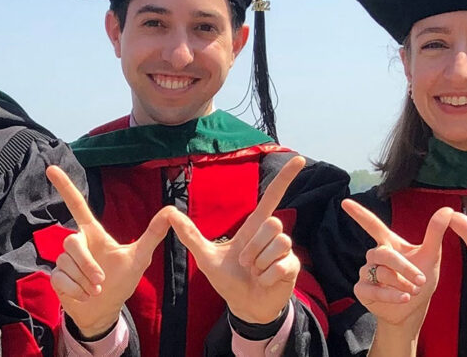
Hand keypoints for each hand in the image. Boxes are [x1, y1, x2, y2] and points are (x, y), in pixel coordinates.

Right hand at [46, 165, 173, 337]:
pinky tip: (85, 296)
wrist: (105, 310)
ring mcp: (65, 260)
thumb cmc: (122, 281)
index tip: (51, 168)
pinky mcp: (57, 276)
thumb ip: (153, 234)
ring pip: (67, 264)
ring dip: (85, 282)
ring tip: (96, 291)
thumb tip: (170, 210)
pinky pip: (61, 279)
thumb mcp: (140, 258)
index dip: (66, 187)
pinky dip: (76, 291)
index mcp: (94, 234)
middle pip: (71, 242)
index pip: (77, 206)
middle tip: (100, 282)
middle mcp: (78, 243)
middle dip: (86, 264)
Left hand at [166, 156, 304, 324]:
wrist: (245, 306)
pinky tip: (264, 281)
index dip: (284, 179)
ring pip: (277, 243)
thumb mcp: (206, 257)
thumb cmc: (228, 280)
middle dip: (253, 247)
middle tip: (244, 263)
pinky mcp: (292, 267)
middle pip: (272, 223)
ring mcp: (284, 251)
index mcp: (253, 228)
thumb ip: (190, 235)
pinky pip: (279, 265)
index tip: (298, 159)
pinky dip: (266, 276)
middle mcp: (272, 235)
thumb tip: (168, 212)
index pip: (271, 197)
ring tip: (254, 272)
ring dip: (259, 263)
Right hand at [343, 200, 454, 330]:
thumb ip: (435, 233)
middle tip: (421, 280)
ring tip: (414, 291)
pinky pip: (373, 290)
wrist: (413, 310)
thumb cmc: (421, 281)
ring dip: (400, 282)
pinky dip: (390, 295)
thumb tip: (447, 209)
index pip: (372, 225)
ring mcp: (366, 273)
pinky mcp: (362, 290)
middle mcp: (375, 256)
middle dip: (403, 267)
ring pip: (379, 272)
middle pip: (383, 254)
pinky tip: (404, 298)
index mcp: (389, 244)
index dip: (359, 214)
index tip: (345, 202)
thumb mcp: (432, 257)